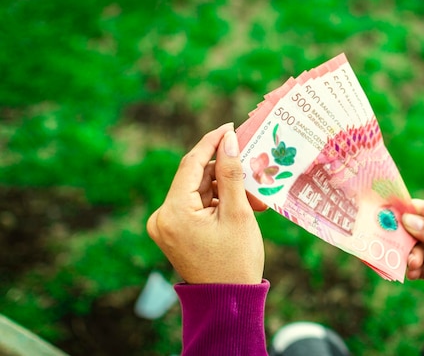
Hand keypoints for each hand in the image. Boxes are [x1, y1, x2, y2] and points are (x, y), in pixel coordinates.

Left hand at [147, 123, 266, 284]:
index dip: (212, 142)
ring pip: (199, 192)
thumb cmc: (236, 260)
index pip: (191, 164)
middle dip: (227, 174)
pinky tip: (242, 208)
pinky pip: (197, 206)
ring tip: (255, 199)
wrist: (228, 303)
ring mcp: (165, 226)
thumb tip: (228, 139)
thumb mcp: (238, 213)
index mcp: (173, 212)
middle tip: (255, 170)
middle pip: (196, 178)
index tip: (230, 127)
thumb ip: (232, 173)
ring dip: (226, 191)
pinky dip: (219, 204)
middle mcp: (162, 217)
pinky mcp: (173, 233)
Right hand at [402, 200, 423, 325]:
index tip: (398, 209)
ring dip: (413, 254)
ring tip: (412, 263)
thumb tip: (408, 220)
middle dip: (412, 234)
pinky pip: (421, 266)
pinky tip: (413, 273)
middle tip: (395, 236)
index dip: (420, 209)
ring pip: (421, 248)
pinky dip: (414, 268)